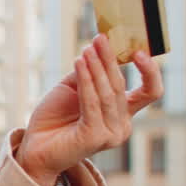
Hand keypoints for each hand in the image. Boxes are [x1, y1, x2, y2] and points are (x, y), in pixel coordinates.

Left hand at [15, 34, 163, 185]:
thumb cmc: (54, 118)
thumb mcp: (73, 90)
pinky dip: (86, 81)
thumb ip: (88, 73)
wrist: (34, 146)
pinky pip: (92, 103)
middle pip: (121, 86)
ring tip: (86, 49)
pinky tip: (78, 64)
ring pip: (107, 93)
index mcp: (122, 114)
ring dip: (96, 68)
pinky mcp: (95, 137)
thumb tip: (96, 50)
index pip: (150, 92)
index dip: (150, 71)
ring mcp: (111, 134)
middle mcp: (122, 125)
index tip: (138, 50)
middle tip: (99, 39)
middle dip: (110, 59)